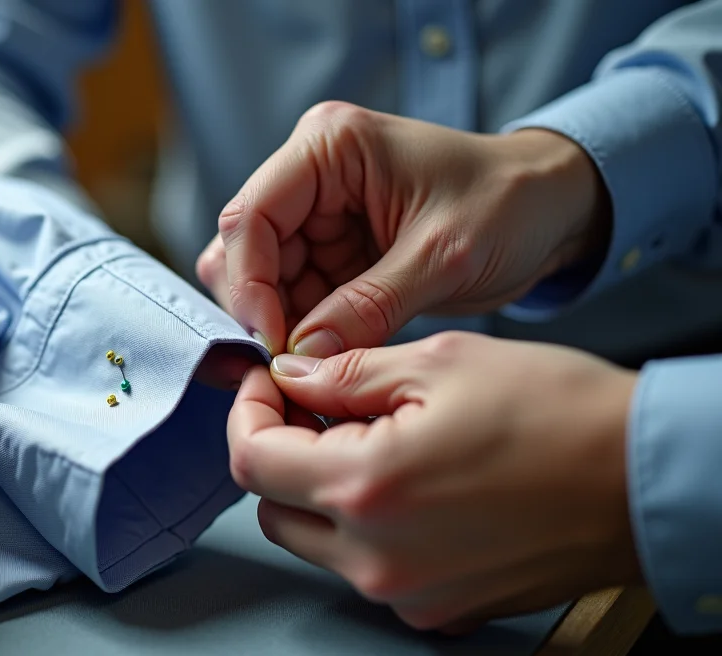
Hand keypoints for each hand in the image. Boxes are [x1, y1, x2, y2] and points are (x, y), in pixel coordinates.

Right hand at [196, 102, 610, 356]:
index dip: (250, 283)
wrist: (555, 210)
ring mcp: (317, 213)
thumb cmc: (510, 205)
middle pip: (244, 250)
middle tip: (288, 363)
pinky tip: (326, 356)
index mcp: (328, 147)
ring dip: (281, 323)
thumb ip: (367, 305)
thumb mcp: (442, 257)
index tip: (273, 341)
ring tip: (312, 364)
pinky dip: (304, 329)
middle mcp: (310, 173)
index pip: (251, 216)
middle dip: (261, 308)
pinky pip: (294, 296)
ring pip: (261, 279)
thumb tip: (301, 358)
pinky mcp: (331, 249)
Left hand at [226, 331, 641, 631]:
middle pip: (272, 508)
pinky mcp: (438, 609)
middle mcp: (374, 558)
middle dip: (282, 453)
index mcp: (365, 489)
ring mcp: (406, 593)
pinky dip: (368, 527)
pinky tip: (415, 485)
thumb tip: (289, 376)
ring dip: (323, 491)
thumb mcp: (442, 363)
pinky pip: (368, 569)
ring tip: (379, 440)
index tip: (271, 385)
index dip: (249, 412)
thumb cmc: (562, 417)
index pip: (250, 461)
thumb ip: (345, 373)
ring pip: (317, 543)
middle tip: (321, 408)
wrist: (648, 483)